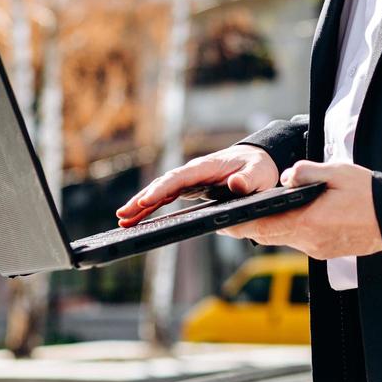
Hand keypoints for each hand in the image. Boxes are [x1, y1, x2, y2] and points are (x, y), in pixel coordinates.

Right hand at [116, 144, 278, 226]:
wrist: (258, 162)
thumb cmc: (258, 167)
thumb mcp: (259, 174)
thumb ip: (248, 180)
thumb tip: (235, 185)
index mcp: (206, 167)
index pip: (179, 177)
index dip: (162, 188)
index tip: (146, 200)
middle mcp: (194, 173)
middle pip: (163, 184)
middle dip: (142, 199)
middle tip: (123, 214)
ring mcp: (190, 181)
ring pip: (161, 192)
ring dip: (141, 204)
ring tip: (122, 219)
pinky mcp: (190, 190)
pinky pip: (167, 198)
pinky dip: (151, 206)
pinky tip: (137, 217)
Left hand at [219, 159, 381, 260]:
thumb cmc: (369, 194)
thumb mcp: (338, 172)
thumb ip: (307, 172)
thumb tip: (285, 176)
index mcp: (308, 222)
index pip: (263, 226)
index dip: (238, 225)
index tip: (220, 223)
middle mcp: (310, 241)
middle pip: (267, 236)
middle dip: (247, 228)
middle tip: (226, 220)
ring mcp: (318, 248)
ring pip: (282, 239)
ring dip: (267, 229)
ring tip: (250, 216)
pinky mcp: (326, 250)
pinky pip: (297, 241)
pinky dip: (286, 231)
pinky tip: (285, 219)